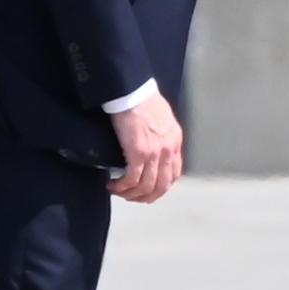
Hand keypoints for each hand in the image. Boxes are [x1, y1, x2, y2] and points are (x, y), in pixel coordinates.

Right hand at [110, 89, 186, 204]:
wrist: (132, 92)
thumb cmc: (143, 100)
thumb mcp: (162, 118)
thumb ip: (162, 134)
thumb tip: (154, 145)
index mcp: (175, 140)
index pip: (174, 173)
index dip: (161, 186)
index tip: (148, 190)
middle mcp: (169, 149)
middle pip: (162, 185)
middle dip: (146, 196)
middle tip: (132, 197)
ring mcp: (155, 152)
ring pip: (146, 186)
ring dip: (131, 194)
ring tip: (119, 192)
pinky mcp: (139, 153)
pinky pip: (132, 179)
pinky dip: (122, 187)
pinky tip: (113, 185)